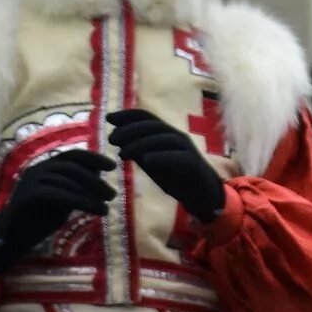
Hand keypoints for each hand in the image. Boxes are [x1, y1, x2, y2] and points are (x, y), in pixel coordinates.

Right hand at [0, 150, 115, 271]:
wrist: (14, 236)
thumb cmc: (40, 218)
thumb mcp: (65, 200)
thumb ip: (78, 187)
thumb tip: (99, 174)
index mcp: (47, 167)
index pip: (72, 155)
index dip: (93, 158)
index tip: (112, 165)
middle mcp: (37, 169)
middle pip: (70, 166)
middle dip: (94, 180)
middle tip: (112, 195)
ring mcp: (30, 181)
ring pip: (65, 180)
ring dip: (89, 193)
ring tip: (106, 208)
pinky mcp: (27, 195)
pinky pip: (56, 194)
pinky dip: (78, 201)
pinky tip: (94, 210)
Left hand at [106, 109, 225, 222]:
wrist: (202, 196)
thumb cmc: (176, 178)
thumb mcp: (151, 162)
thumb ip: (137, 150)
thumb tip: (117, 137)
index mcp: (166, 134)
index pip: (146, 116)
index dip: (127, 115)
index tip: (109, 119)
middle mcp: (177, 137)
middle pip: (152, 125)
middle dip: (129, 130)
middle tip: (111, 140)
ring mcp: (187, 149)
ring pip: (162, 139)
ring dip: (140, 144)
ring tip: (122, 154)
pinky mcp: (194, 164)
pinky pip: (177, 157)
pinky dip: (161, 157)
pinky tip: (146, 161)